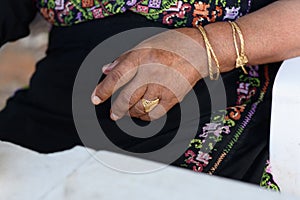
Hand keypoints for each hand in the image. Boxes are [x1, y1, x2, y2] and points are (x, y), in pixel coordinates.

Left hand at [91, 28, 207, 120]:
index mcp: (142, 57)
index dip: (103, 90)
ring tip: (128, 111)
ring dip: (131, 112)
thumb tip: (106, 70)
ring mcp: (163, 86)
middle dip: (116, 109)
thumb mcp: (144, 45)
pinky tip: (142, 113)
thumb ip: (123, 59)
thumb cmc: (171, 45)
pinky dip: (145, 116)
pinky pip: (155, 114)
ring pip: (140, 108)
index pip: (117, 76)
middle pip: (127, 98)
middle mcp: (151, 72)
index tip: (95, 99)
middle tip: (113, 114)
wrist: (198, 51)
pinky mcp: (173, 97)